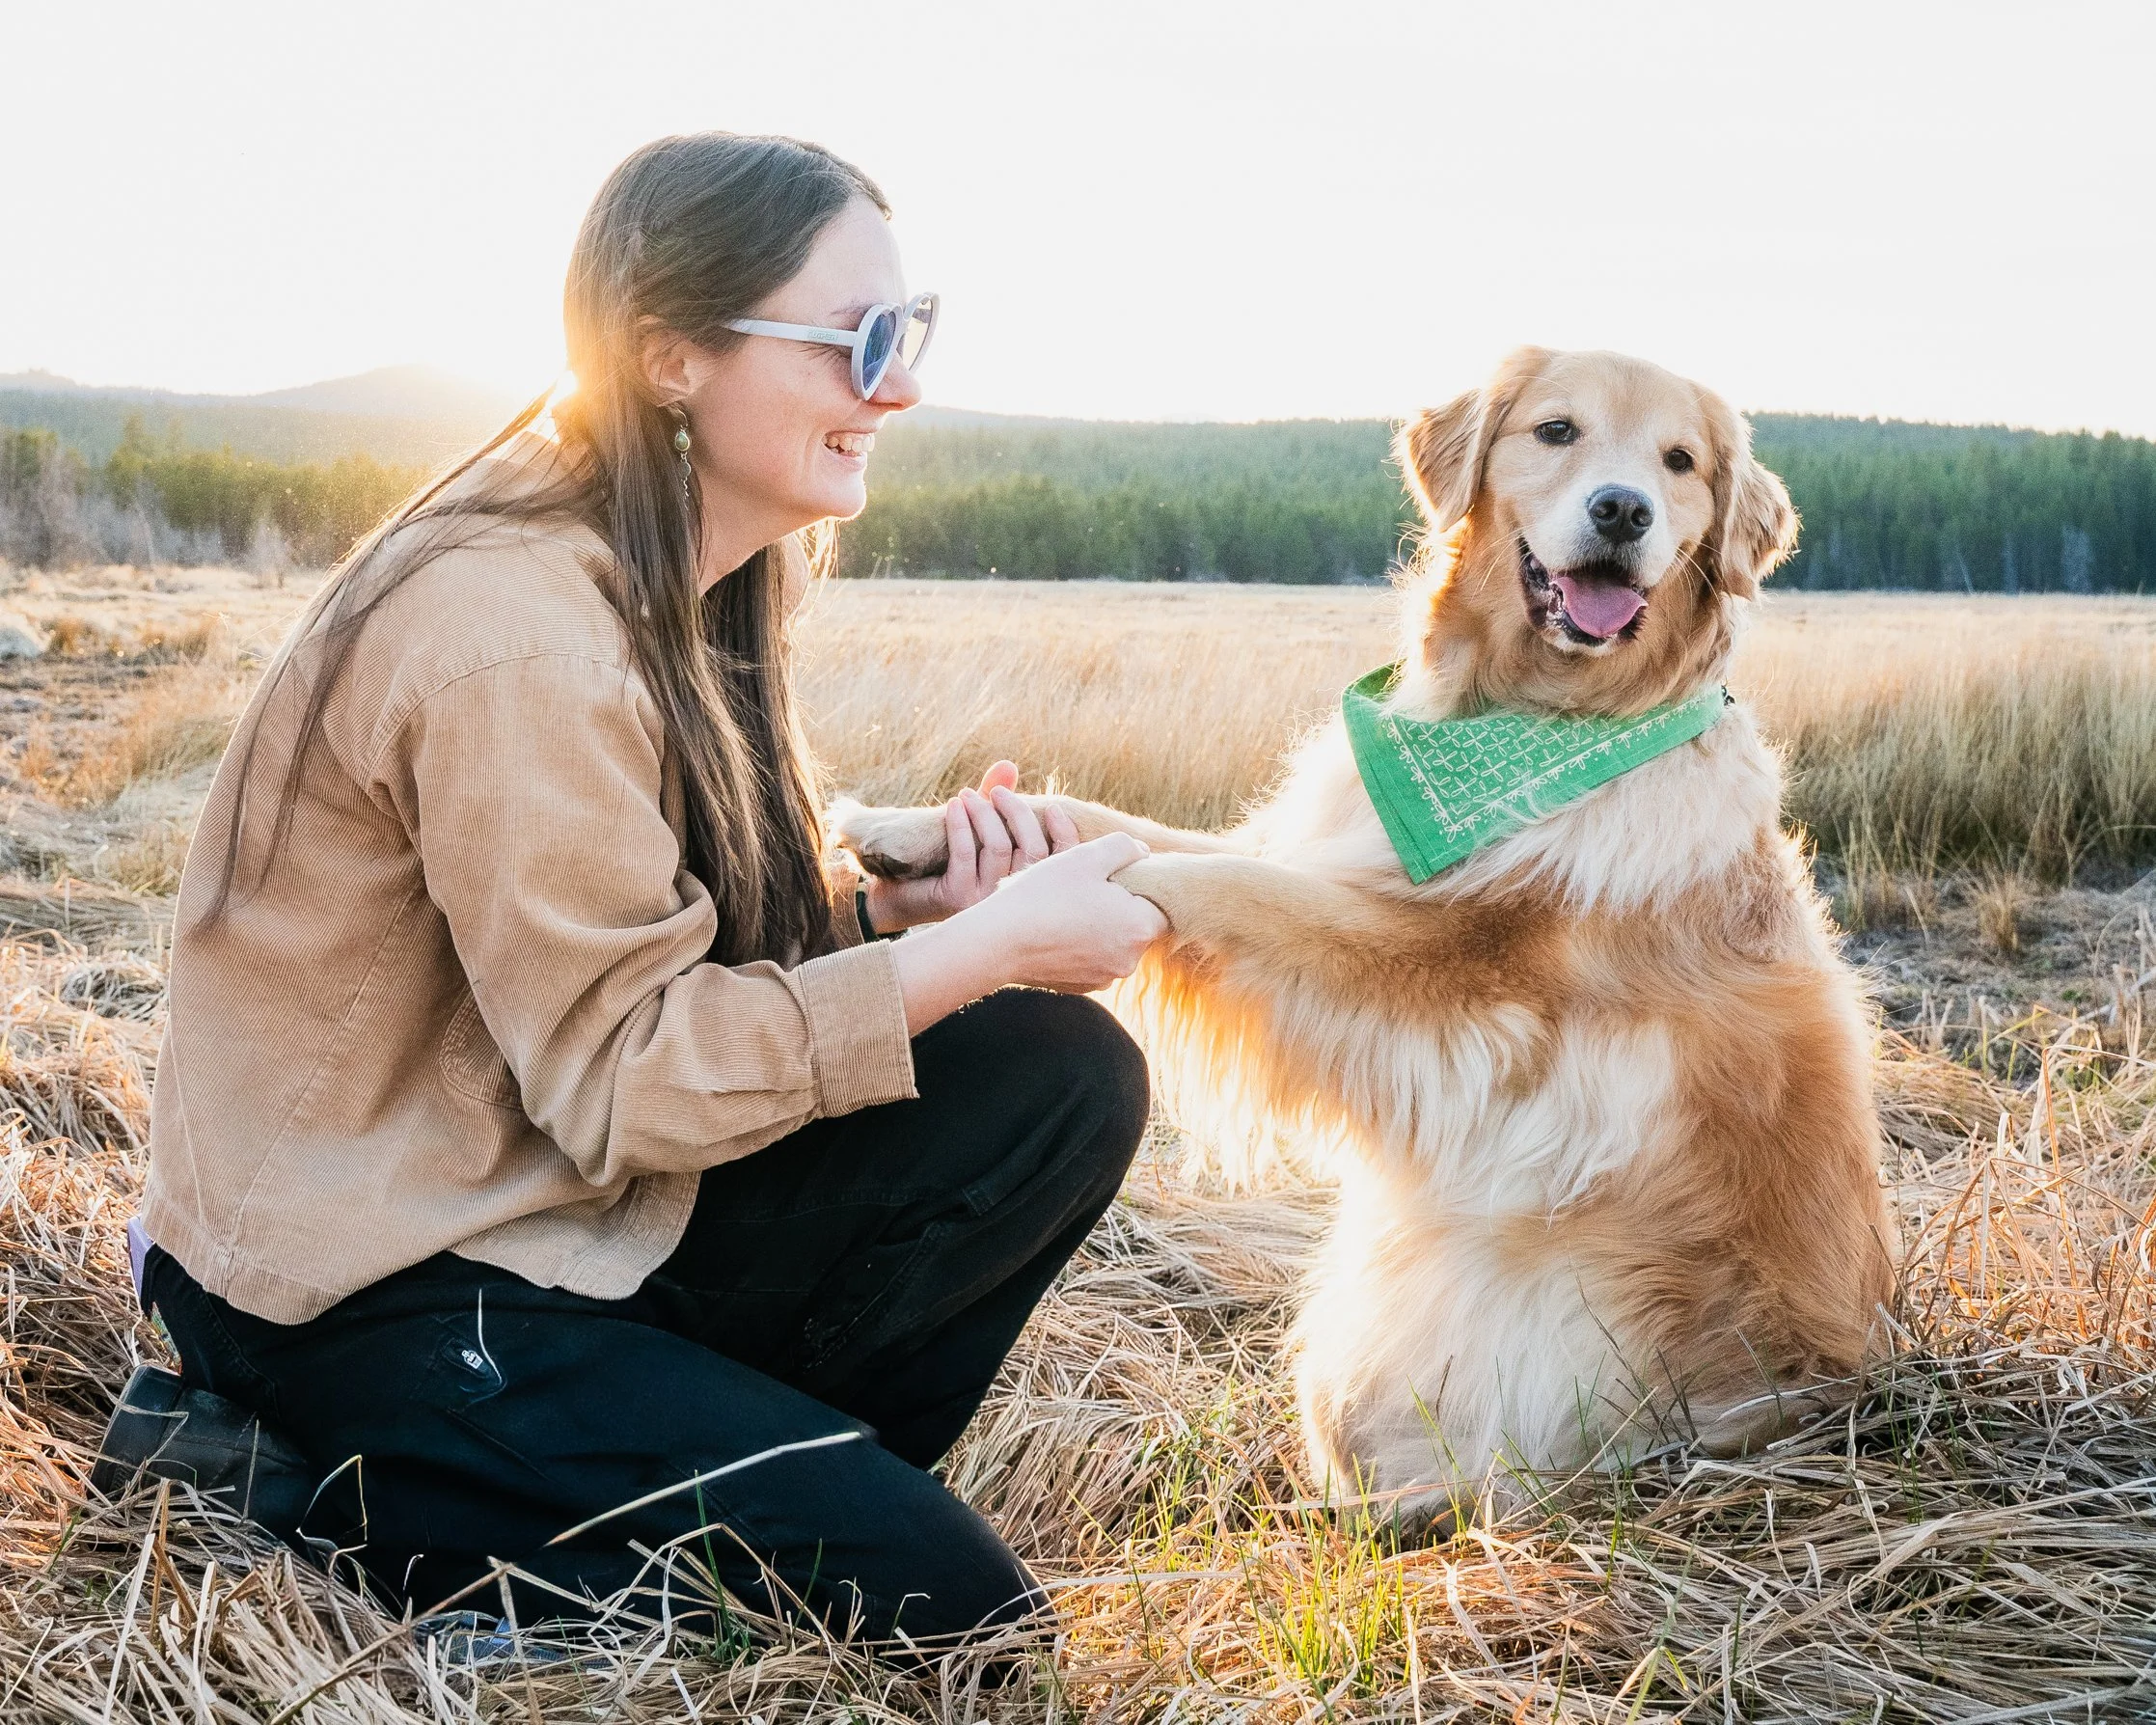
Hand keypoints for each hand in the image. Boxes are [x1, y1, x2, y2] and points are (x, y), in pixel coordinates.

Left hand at [861, 760, 1080, 931]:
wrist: (899, 897)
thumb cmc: (944, 864)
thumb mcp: (976, 831)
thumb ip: (996, 803)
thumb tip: (1008, 765)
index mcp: (1025, 891)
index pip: (1059, 865)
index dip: (1065, 835)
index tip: (1053, 808)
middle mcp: (1011, 900)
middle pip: (1033, 852)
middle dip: (1018, 814)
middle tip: (997, 792)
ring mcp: (985, 902)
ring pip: (999, 848)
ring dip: (984, 814)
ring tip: (967, 795)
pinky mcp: (957, 898)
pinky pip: (966, 853)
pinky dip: (960, 824)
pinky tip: (953, 806)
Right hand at [889, 832, 1168, 1032]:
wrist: (998, 942)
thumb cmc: (1044, 895)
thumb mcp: (1086, 857)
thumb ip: (1123, 848)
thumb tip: (1143, 853)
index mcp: (1140, 927)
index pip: (1158, 902)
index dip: (1138, 884)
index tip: (1112, 874)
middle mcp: (1129, 960)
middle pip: (1136, 923)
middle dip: (1118, 904)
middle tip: (1085, 886)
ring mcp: (1104, 977)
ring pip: (1112, 941)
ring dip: (1098, 924)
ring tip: (1066, 906)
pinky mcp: (1080, 987)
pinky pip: (1091, 958)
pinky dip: (1080, 944)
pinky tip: (1055, 928)